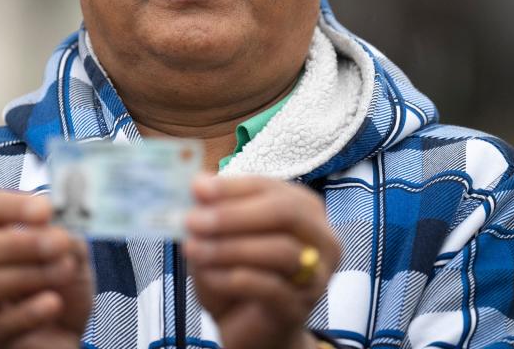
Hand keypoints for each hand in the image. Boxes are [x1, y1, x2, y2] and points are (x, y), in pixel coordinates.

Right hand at [0, 192, 93, 348]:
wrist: (62, 334)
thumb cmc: (58, 285)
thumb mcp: (70, 254)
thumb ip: (66, 237)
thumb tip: (60, 228)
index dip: (12, 206)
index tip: (45, 210)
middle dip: (20, 243)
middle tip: (59, 243)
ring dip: (28, 276)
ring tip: (65, 271)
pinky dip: (28, 312)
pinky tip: (53, 303)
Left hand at [184, 176, 340, 348]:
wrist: (250, 330)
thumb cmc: (239, 275)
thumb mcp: (221, 237)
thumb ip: (214, 211)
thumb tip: (198, 185)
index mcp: (303, 209)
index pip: (269, 187)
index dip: (232, 187)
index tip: (196, 189)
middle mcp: (321, 238)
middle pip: (286, 213)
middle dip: (235, 215)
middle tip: (192, 220)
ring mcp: (317, 275)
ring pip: (282, 250)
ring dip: (230, 248)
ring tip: (192, 249)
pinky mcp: (301, 307)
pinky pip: (271, 287)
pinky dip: (233, 278)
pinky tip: (207, 275)